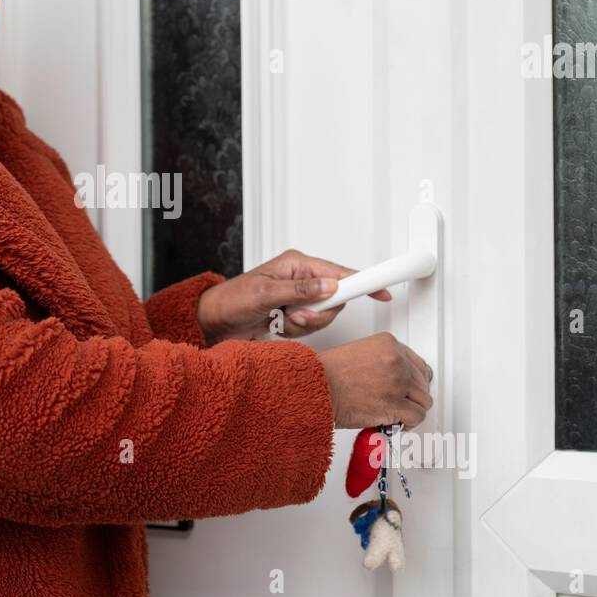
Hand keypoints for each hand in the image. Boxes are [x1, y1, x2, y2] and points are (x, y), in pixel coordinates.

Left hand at [194, 248, 391, 345]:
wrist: (214, 322)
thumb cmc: (231, 299)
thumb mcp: (265, 293)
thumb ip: (301, 291)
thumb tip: (329, 286)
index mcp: (297, 264)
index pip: (340, 272)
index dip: (362, 281)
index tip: (382, 290)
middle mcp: (301, 279)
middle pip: (335, 300)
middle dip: (316, 314)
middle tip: (294, 315)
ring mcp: (299, 298)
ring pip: (323, 317)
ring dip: (302, 324)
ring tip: (280, 319)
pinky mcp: (294, 314)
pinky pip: (309, 327)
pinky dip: (294, 332)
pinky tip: (277, 326)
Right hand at [318, 332, 432, 428]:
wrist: (313, 388)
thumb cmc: (325, 375)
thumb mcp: (357, 354)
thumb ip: (381, 362)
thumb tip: (394, 379)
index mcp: (388, 343)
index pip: (417, 363)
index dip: (413, 380)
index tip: (408, 389)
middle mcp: (396, 359)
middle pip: (422, 382)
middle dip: (411, 396)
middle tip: (398, 404)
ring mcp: (397, 381)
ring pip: (423, 400)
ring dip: (411, 410)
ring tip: (395, 414)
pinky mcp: (395, 403)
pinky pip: (417, 416)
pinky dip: (408, 423)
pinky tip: (395, 423)